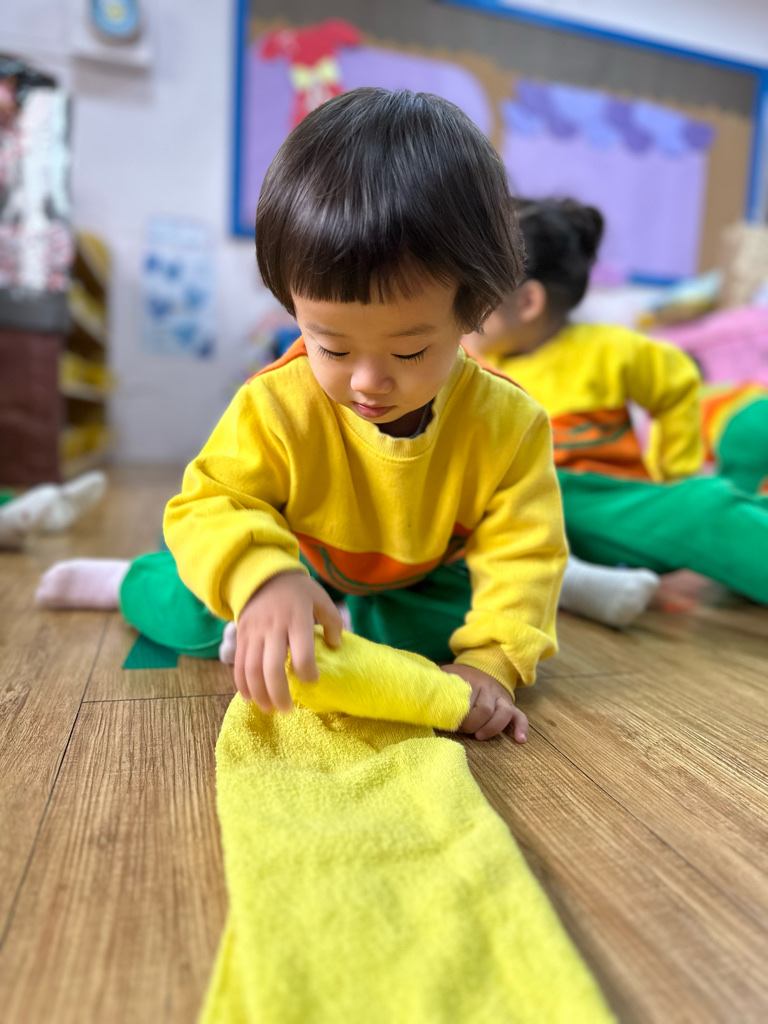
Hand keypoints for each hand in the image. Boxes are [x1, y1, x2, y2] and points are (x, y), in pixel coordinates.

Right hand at [235, 573, 341, 712]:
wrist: (263, 575)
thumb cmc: (297, 591)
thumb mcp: (321, 599)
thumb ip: (333, 622)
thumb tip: (335, 647)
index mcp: (297, 619)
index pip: (302, 654)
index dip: (308, 673)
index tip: (313, 681)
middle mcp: (274, 628)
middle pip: (272, 668)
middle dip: (279, 694)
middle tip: (287, 710)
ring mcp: (254, 633)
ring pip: (252, 670)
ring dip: (260, 694)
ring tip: (269, 709)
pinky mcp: (242, 637)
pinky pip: (239, 664)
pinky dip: (242, 684)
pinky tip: (251, 698)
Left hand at [442, 664, 527, 742]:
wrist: (481, 667)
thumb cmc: (457, 679)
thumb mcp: (445, 676)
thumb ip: (434, 685)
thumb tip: (415, 693)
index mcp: (470, 682)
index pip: (467, 701)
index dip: (459, 716)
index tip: (450, 723)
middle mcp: (488, 689)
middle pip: (484, 710)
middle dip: (472, 724)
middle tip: (462, 730)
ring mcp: (500, 698)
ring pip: (503, 713)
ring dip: (492, 728)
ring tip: (480, 736)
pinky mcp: (510, 706)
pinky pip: (520, 716)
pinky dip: (520, 728)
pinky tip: (519, 740)